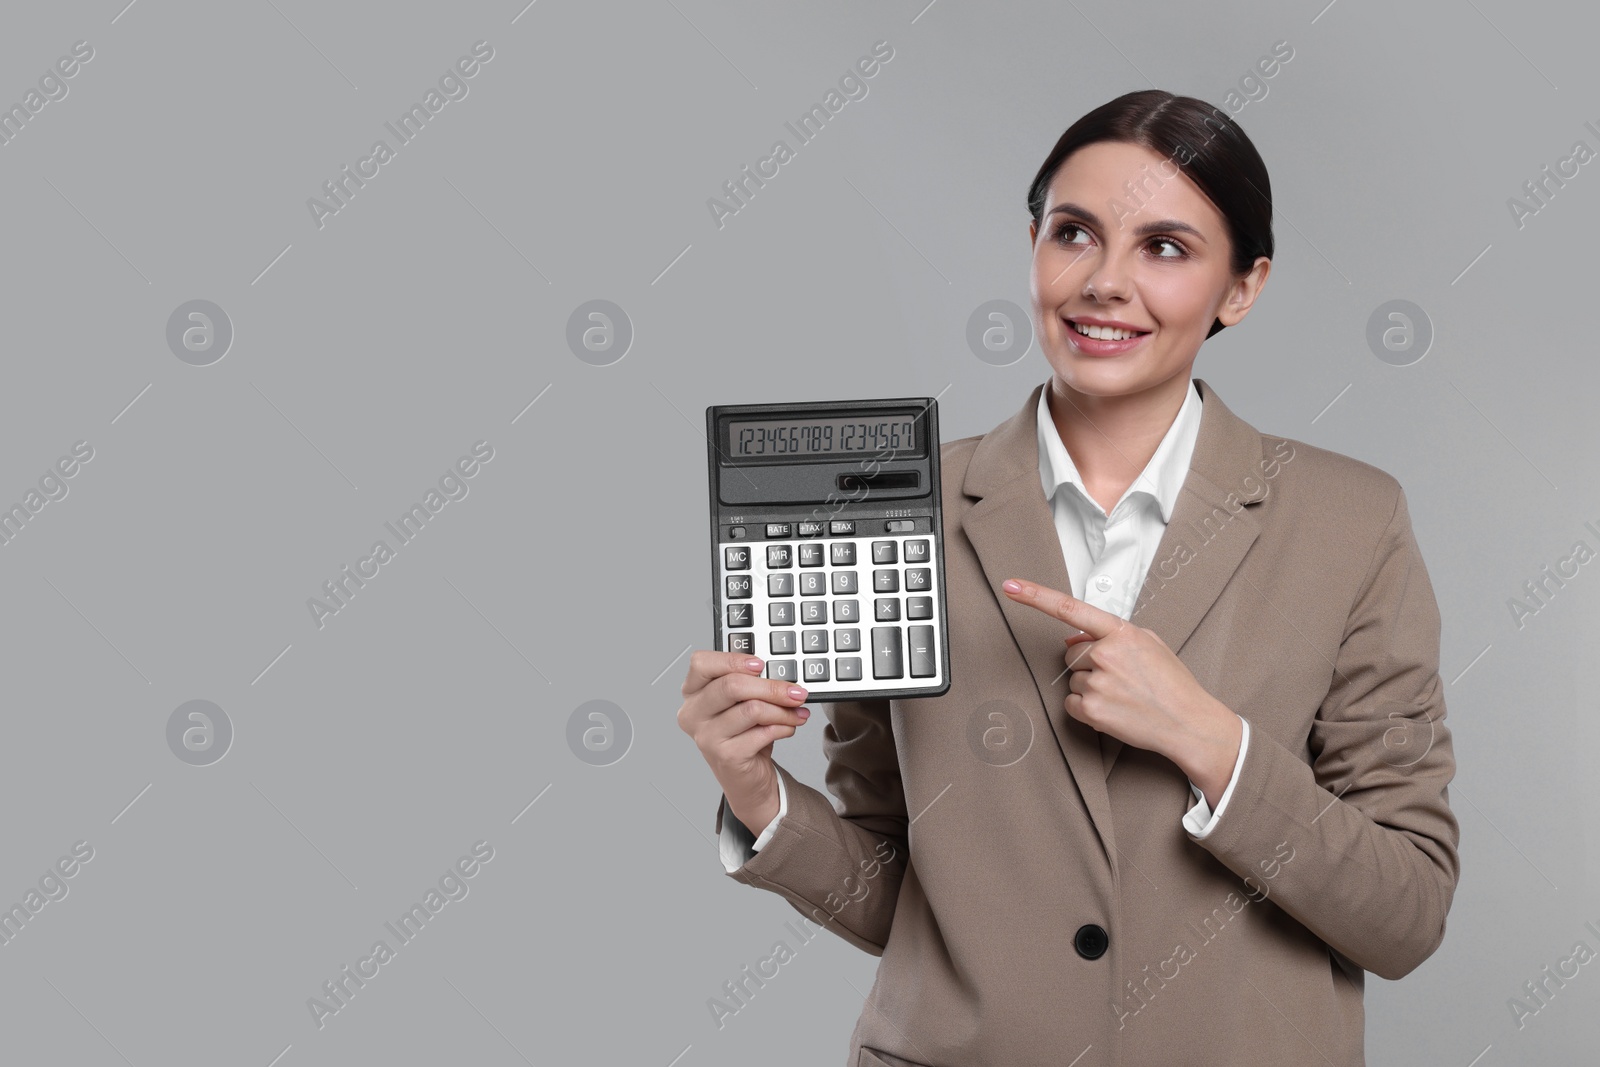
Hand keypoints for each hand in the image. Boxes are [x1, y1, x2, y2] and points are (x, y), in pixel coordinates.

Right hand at [677, 651, 811, 837]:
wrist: (746, 780)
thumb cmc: (743, 735)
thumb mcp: (742, 703)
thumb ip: (750, 683)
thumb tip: (780, 671)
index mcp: (692, 692)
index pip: (701, 663)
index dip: (733, 660)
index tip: (761, 664)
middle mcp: (693, 714)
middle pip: (732, 686)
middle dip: (771, 687)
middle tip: (796, 691)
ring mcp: (706, 737)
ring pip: (752, 709)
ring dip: (783, 710)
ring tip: (797, 712)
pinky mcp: (725, 756)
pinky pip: (762, 732)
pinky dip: (783, 728)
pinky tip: (789, 727)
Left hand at [1000, 578, 1241, 805]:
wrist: (1189, 723)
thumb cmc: (1172, 684)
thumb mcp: (1149, 644)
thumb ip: (1109, 634)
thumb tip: (1071, 640)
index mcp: (1122, 633)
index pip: (1070, 609)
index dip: (1036, 596)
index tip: (1011, 586)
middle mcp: (1106, 655)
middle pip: (1071, 655)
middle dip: (1088, 665)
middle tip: (1120, 678)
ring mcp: (1098, 683)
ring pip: (1071, 680)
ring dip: (1089, 688)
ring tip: (1122, 695)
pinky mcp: (1091, 711)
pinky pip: (1070, 704)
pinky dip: (1085, 709)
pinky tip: (1113, 709)